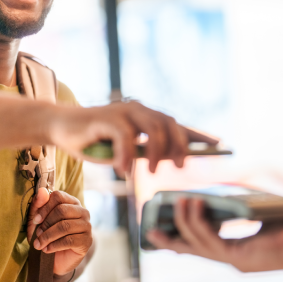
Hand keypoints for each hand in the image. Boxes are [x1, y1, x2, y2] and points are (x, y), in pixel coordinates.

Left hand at [27, 188, 92, 277]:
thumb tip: (41, 190)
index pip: (58, 196)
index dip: (44, 207)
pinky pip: (69, 240)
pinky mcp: (87, 241)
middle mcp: (82, 211)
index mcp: (71, 202)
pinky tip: (47, 250)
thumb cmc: (48, 236)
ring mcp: (87, 226)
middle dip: (46, 224)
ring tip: (38, 244)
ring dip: (48, 236)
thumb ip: (39, 205)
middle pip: (62, 210)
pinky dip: (54, 245)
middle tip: (37, 234)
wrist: (57, 260)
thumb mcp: (39, 221)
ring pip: (65, 226)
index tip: (35, 220)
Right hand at [47, 101, 188, 173]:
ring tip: (152, 172)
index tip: (220, 144)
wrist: (62, 128)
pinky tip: (124, 170)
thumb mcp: (125, 150)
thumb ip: (144, 152)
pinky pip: (126, 137)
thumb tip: (170, 160)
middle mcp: (138, 110)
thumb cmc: (94, 142)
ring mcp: (123, 112)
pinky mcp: (106, 118)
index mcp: (145, 117)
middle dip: (179, 146)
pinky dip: (128, 156)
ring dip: (156, 152)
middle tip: (180, 167)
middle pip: (170, 124)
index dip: (198, 134)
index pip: (177, 124)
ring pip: (153, 129)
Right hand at [145, 198, 282, 271]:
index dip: (180, 240)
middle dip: (169, 241)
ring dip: (184, 223)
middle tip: (151, 229)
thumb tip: (221, 185)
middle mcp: (233, 258)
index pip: (201, 247)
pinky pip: (210, 241)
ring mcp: (236, 260)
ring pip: (197, 244)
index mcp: (237, 250)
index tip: (162, 232)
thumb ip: (240, 198)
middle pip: (192, 250)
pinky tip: (194, 206)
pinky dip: (199, 223)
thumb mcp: (260, 207)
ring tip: (178, 203)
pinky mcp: (241, 258)